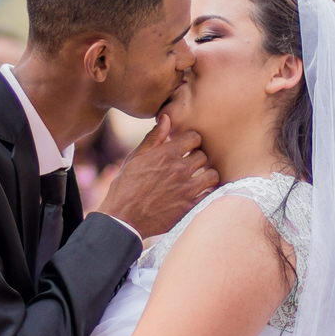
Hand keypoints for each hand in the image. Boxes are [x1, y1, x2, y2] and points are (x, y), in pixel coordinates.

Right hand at [98, 115, 218, 236]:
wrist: (122, 219)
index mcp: (166, 154)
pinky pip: (210, 195)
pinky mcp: (189, 207)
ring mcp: (186, 189)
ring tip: (198, 180)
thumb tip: (166, 117)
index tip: (186, 148)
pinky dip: (207, 194)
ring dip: (206, 176)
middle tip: (190, 166)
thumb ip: (154, 138)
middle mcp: (179, 169)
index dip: (191, 142)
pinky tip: (199, 194)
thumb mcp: (135, 158)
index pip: (194, 138)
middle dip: (197, 159)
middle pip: (203, 156)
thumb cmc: (125, 187)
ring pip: (212, 175)